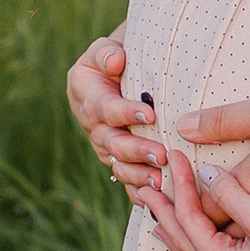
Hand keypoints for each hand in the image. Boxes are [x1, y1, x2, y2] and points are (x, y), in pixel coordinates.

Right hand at [67, 29, 165, 199]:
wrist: (114, 77)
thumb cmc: (113, 60)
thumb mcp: (104, 50)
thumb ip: (106, 53)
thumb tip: (115, 60)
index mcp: (87, 98)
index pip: (106, 108)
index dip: (126, 112)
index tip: (150, 114)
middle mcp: (95, 127)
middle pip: (114, 143)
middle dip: (137, 151)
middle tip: (161, 155)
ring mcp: (106, 147)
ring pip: (120, 166)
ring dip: (139, 175)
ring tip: (161, 181)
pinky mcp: (119, 162)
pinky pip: (127, 182)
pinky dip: (139, 192)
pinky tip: (156, 200)